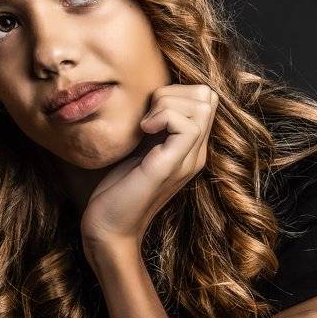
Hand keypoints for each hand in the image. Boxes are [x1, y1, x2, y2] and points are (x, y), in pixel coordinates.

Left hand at [81, 84, 216, 254]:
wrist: (108, 226)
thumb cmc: (118, 187)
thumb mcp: (140, 147)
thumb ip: (154, 126)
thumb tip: (152, 95)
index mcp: (190, 147)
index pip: (206, 98)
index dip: (177, 91)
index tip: (149, 109)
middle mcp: (196, 153)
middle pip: (208, 97)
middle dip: (174, 92)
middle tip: (148, 114)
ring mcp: (187, 160)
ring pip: (202, 107)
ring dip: (168, 103)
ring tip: (146, 124)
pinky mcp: (171, 166)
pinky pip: (187, 126)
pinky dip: (163, 116)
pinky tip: (144, 131)